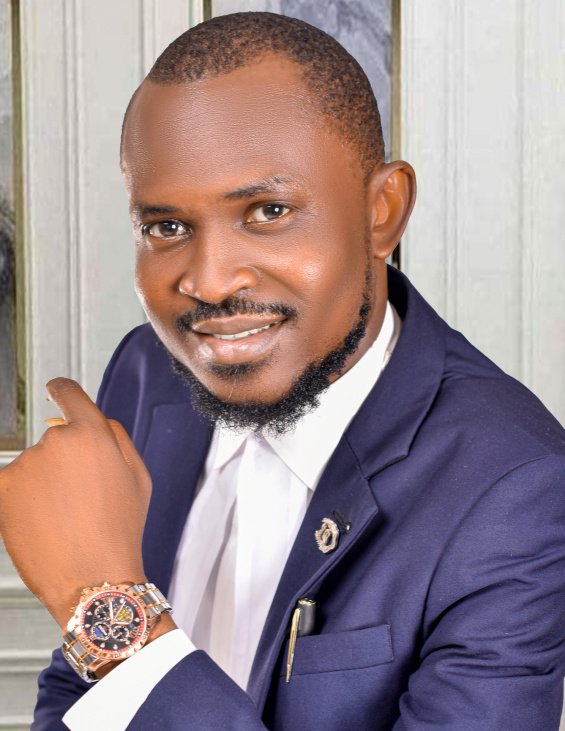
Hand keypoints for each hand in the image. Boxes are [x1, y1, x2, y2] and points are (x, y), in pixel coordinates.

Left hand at [0, 377, 151, 629]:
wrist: (91, 577)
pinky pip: (15, 482)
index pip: (69, 393)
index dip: (63, 391)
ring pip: (35, 463)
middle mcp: (54, 441)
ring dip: (44, 480)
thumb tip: (98, 421)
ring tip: (64, 515)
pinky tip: (44, 521)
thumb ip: (118, 438)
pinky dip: (25, 497)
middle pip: (56, 437)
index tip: (57, 390)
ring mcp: (25, 464)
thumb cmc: (119, 530)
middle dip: (66, 458)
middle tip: (81, 494)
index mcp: (92, 434)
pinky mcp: (3, 488)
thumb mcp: (139, 477)